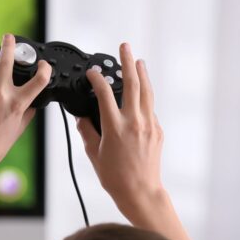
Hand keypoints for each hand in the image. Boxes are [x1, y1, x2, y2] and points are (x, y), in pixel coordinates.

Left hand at [0, 34, 51, 177]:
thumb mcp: (18, 130)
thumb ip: (27, 112)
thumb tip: (33, 101)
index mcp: (17, 105)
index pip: (39, 79)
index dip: (45, 68)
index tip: (43, 65)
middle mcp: (1, 95)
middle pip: (8, 60)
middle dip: (10, 44)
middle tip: (9, 37)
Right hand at [76, 42, 165, 221]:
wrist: (140, 191)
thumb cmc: (115, 177)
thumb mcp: (93, 154)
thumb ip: (87, 131)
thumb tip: (82, 117)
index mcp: (115, 127)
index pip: (104, 94)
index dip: (97, 79)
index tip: (93, 73)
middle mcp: (134, 122)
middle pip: (133, 84)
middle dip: (128, 62)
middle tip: (125, 47)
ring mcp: (149, 125)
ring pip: (147, 92)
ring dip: (142, 74)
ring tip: (138, 61)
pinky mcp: (158, 131)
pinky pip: (150, 108)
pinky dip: (144, 97)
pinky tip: (140, 94)